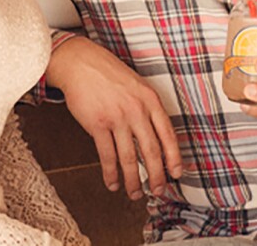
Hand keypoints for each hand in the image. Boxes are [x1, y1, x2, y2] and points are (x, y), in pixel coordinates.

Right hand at [45, 37, 182, 199]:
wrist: (80, 63)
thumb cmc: (109, 74)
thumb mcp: (137, 85)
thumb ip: (148, 108)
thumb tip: (157, 138)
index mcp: (150, 99)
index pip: (168, 134)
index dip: (174, 158)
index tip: (176, 174)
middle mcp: (136, 109)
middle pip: (151, 151)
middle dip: (156, 176)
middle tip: (157, 191)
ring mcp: (116, 118)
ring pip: (128, 158)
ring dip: (133, 181)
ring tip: (134, 194)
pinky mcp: (97, 124)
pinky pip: (107, 155)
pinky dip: (110, 173)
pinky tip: (113, 183)